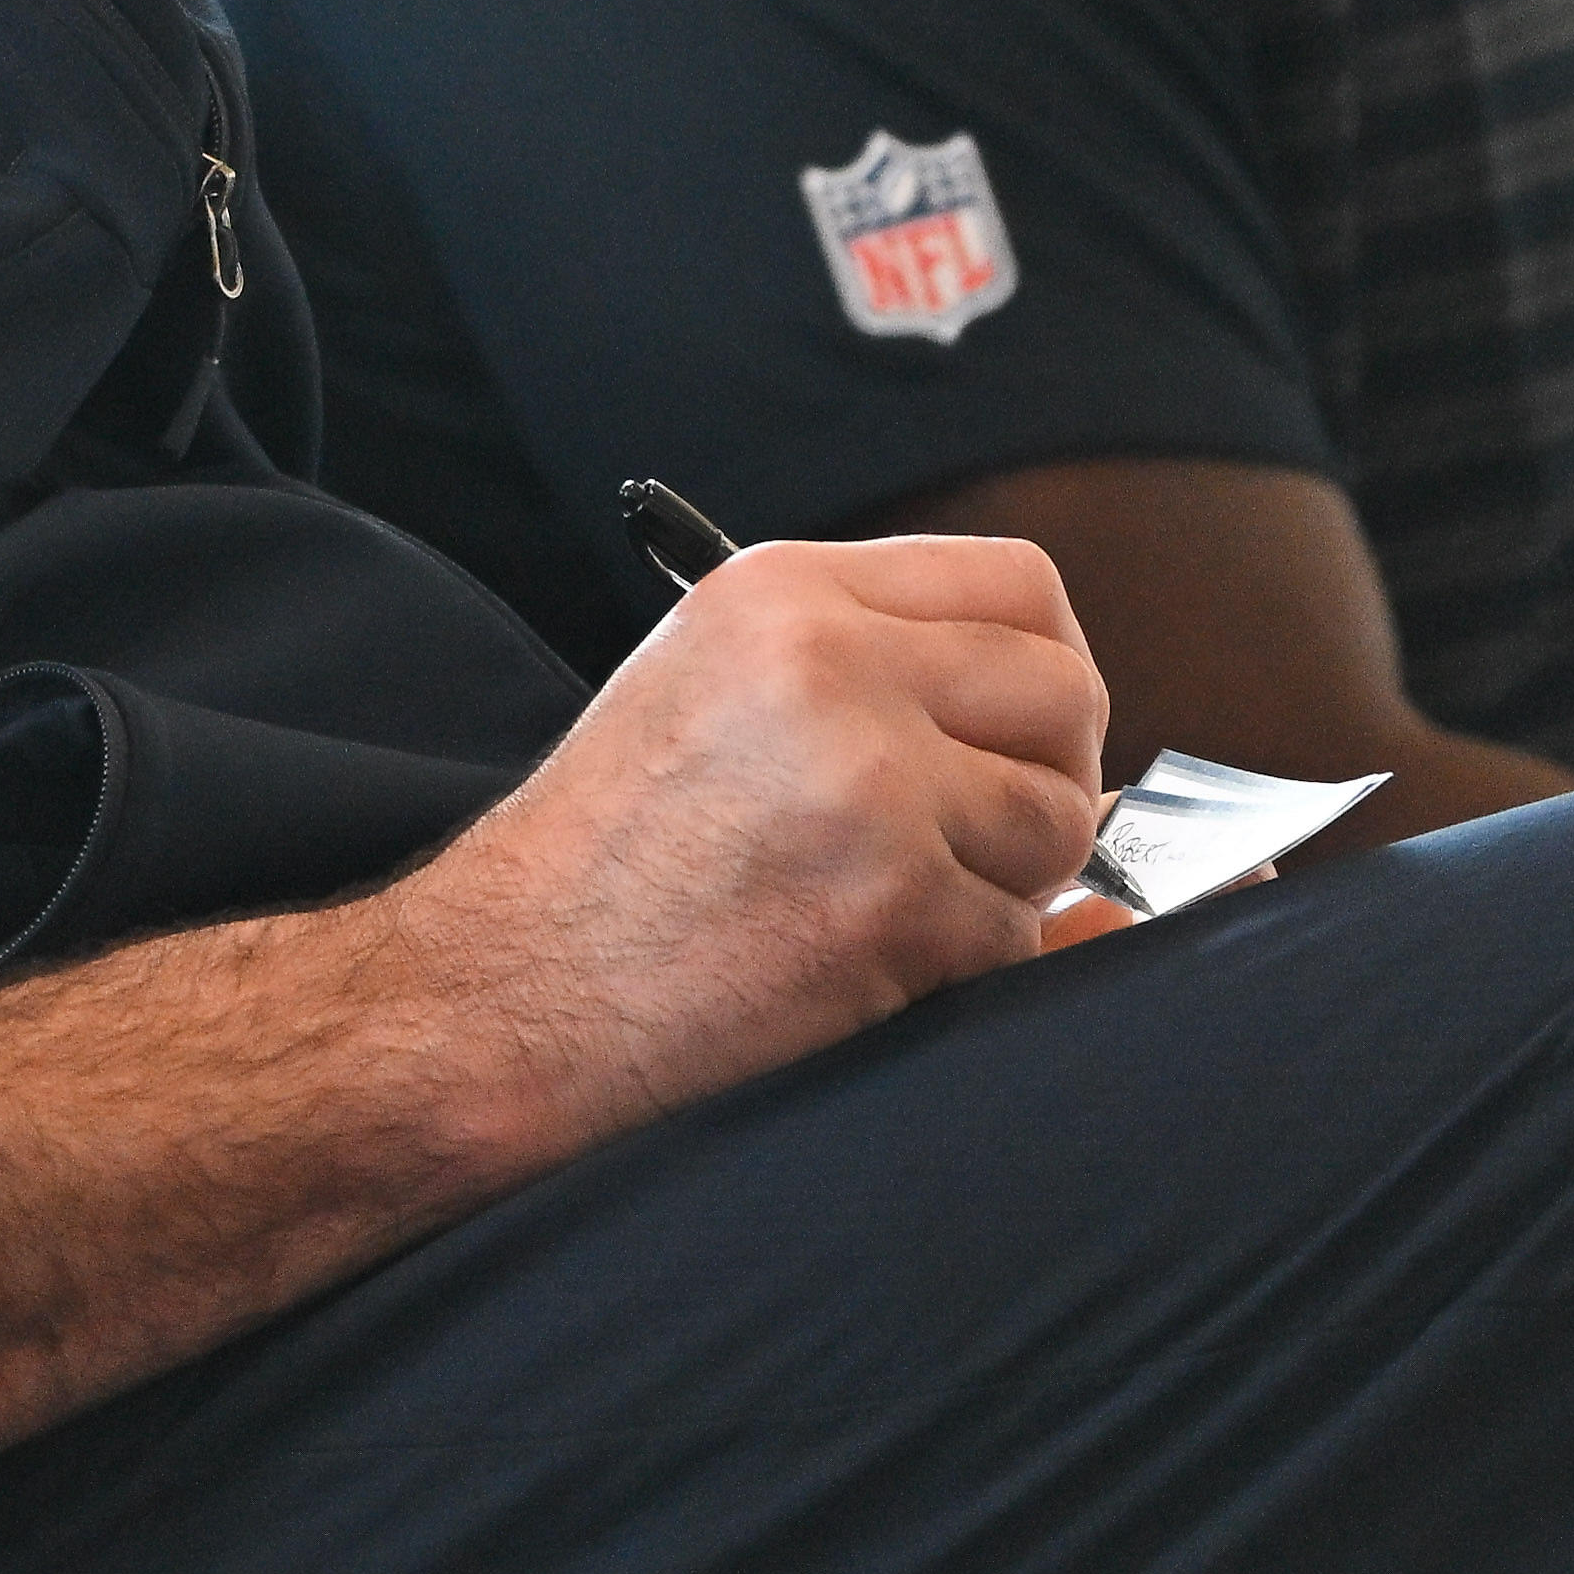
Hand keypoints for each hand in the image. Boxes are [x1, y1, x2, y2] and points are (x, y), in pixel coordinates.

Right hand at [391, 532, 1105, 1158]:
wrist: (509, 991)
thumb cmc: (605, 857)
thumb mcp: (714, 686)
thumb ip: (869, 666)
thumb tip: (1065, 722)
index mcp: (786, 594)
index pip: (1017, 582)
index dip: (1045, 663)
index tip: (1024, 727)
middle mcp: (832, 666)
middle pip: (1065, 691)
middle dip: (1051, 775)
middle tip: (986, 831)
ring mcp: (869, 786)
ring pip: (1059, 819)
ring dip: (1010, 881)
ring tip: (902, 901)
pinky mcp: (891, 907)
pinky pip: (1018, 935)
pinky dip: (965, 966)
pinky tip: (866, 965)